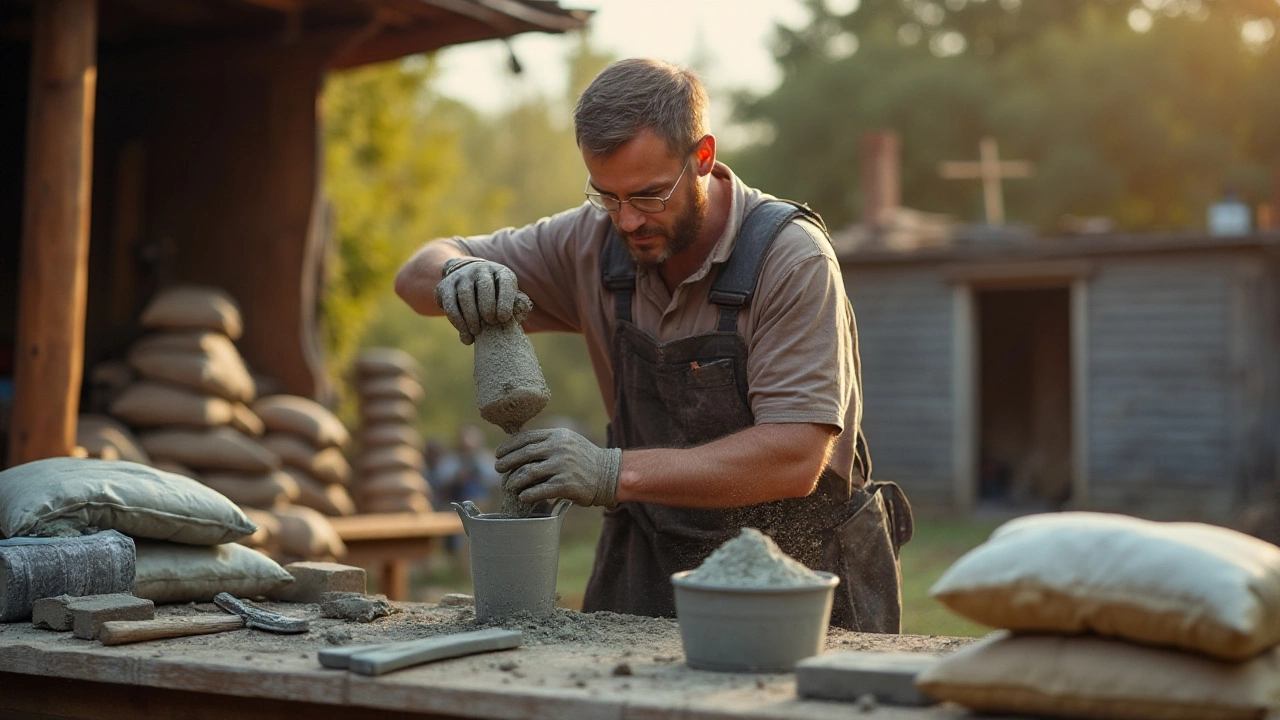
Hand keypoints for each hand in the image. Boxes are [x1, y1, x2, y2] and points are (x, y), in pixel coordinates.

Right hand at [433, 257, 520, 344]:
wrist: (466, 276)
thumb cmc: (494, 295)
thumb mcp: (506, 296)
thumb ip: (515, 306)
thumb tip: (516, 315)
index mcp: (501, 272)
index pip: (505, 282)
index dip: (505, 301)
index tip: (503, 319)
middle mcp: (480, 270)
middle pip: (484, 286)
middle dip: (487, 308)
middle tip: (491, 324)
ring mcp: (461, 277)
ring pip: (465, 296)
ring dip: (471, 317)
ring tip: (477, 332)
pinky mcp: (445, 286)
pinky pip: (450, 304)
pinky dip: (457, 321)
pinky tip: (466, 333)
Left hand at [495, 428, 621, 507]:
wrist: (609, 474)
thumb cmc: (585, 459)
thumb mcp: (568, 441)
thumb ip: (548, 442)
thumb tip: (520, 446)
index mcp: (558, 435)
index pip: (526, 437)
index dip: (509, 446)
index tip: (499, 453)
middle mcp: (559, 448)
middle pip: (524, 454)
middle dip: (507, 462)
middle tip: (498, 469)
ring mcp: (563, 466)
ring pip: (529, 473)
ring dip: (515, 480)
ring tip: (509, 486)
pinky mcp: (566, 484)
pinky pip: (540, 490)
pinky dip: (528, 494)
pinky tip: (522, 497)